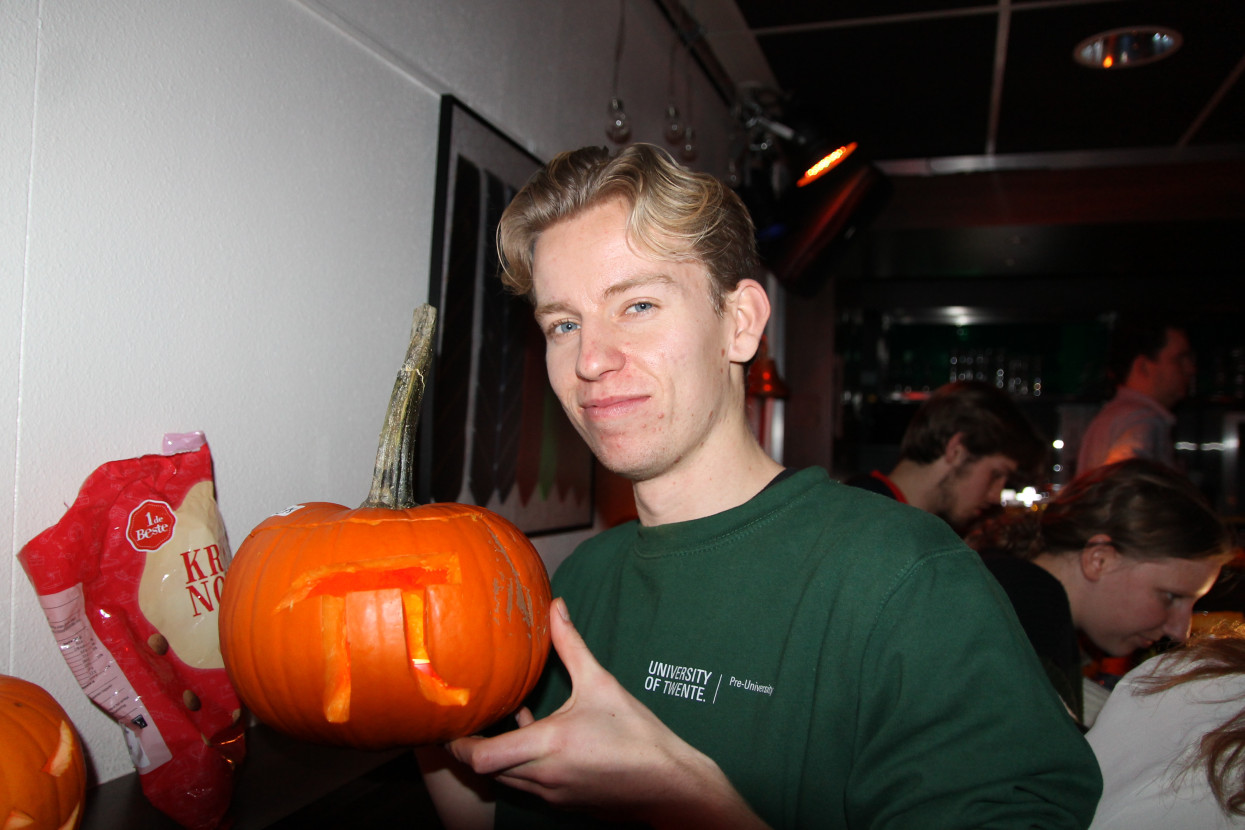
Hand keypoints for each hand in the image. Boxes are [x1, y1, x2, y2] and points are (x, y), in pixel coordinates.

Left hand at [448, 599, 766, 827]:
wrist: (671, 786)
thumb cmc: (638, 735)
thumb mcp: (602, 683)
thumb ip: (571, 645)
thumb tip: (556, 606)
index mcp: (548, 745)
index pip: (481, 758)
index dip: (459, 745)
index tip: (453, 724)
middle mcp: (543, 775)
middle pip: (486, 771)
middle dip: (472, 749)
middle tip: (467, 721)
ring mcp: (552, 794)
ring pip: (506, 779)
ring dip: (497, 757)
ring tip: (495, 726)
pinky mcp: (564, 803)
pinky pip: (528, 784)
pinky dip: (520, 764)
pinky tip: (532, 734)